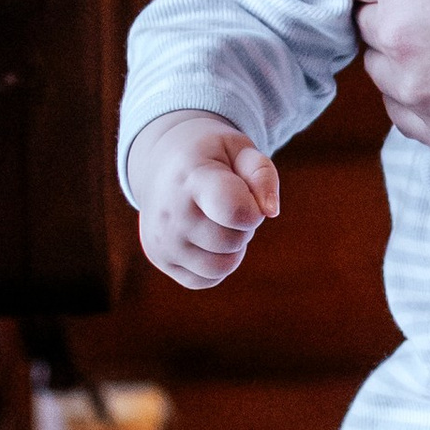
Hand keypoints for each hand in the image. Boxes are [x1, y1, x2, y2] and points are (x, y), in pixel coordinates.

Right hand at [129, 110, 279, 288]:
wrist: (162, 165)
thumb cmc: (212, 158)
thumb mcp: (240, 150)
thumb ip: (262, 173)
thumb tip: (270, 211)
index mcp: (192, 178)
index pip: (236, 211)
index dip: (253, 209)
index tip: (243, 193)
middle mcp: (171, 213)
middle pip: (234, 241)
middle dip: (244, 226)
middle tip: (229, 203)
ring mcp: (162, 239)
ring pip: (222, 267)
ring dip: (232, 248)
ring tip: (218, 221)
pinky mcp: (159, 258)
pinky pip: (207, 279)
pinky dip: (216, 263)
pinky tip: (205, 237)